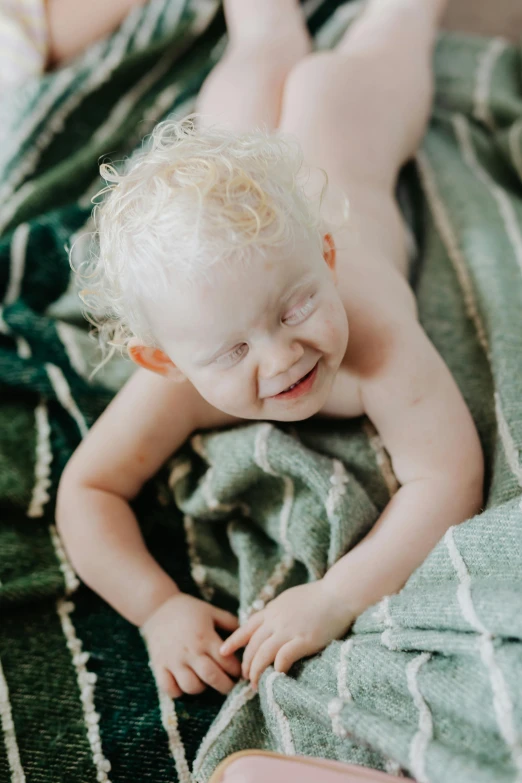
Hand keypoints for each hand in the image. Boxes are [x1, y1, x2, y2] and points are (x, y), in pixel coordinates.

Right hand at [141, 593, 240, 697]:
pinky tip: (185, 684)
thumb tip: (247, 634)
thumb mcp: (211, 611)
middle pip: (212, 677)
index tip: (241, 673)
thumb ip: (230, 622)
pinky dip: (179, 692)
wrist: (157, 607)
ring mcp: (173, 660)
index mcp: (204, 637)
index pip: (226, 662)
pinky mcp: (159, 666)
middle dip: (226, 686)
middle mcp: (190, 651)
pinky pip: (169, 689)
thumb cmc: (187, 609)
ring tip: (207, 682)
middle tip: (231, 687)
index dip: (236, 671)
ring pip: (191, 686)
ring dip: (203, 688)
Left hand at [220, 581, 353, 689]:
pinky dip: (277, 669)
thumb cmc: (319, 596)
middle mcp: (276, 620)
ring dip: (256, 672)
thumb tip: (269, 622)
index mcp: (272, 609)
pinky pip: (283, 657)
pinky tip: (277, 677)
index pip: (246, 627)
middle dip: (246, 664)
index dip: (233, 641)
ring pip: (263, 654)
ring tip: (255, 685)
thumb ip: (277, 611)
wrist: (339, 593)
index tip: (223, 652)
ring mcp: (289, 630)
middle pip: (252, 645)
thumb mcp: (290, 599)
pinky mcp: (304, 640)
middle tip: (244, 678)